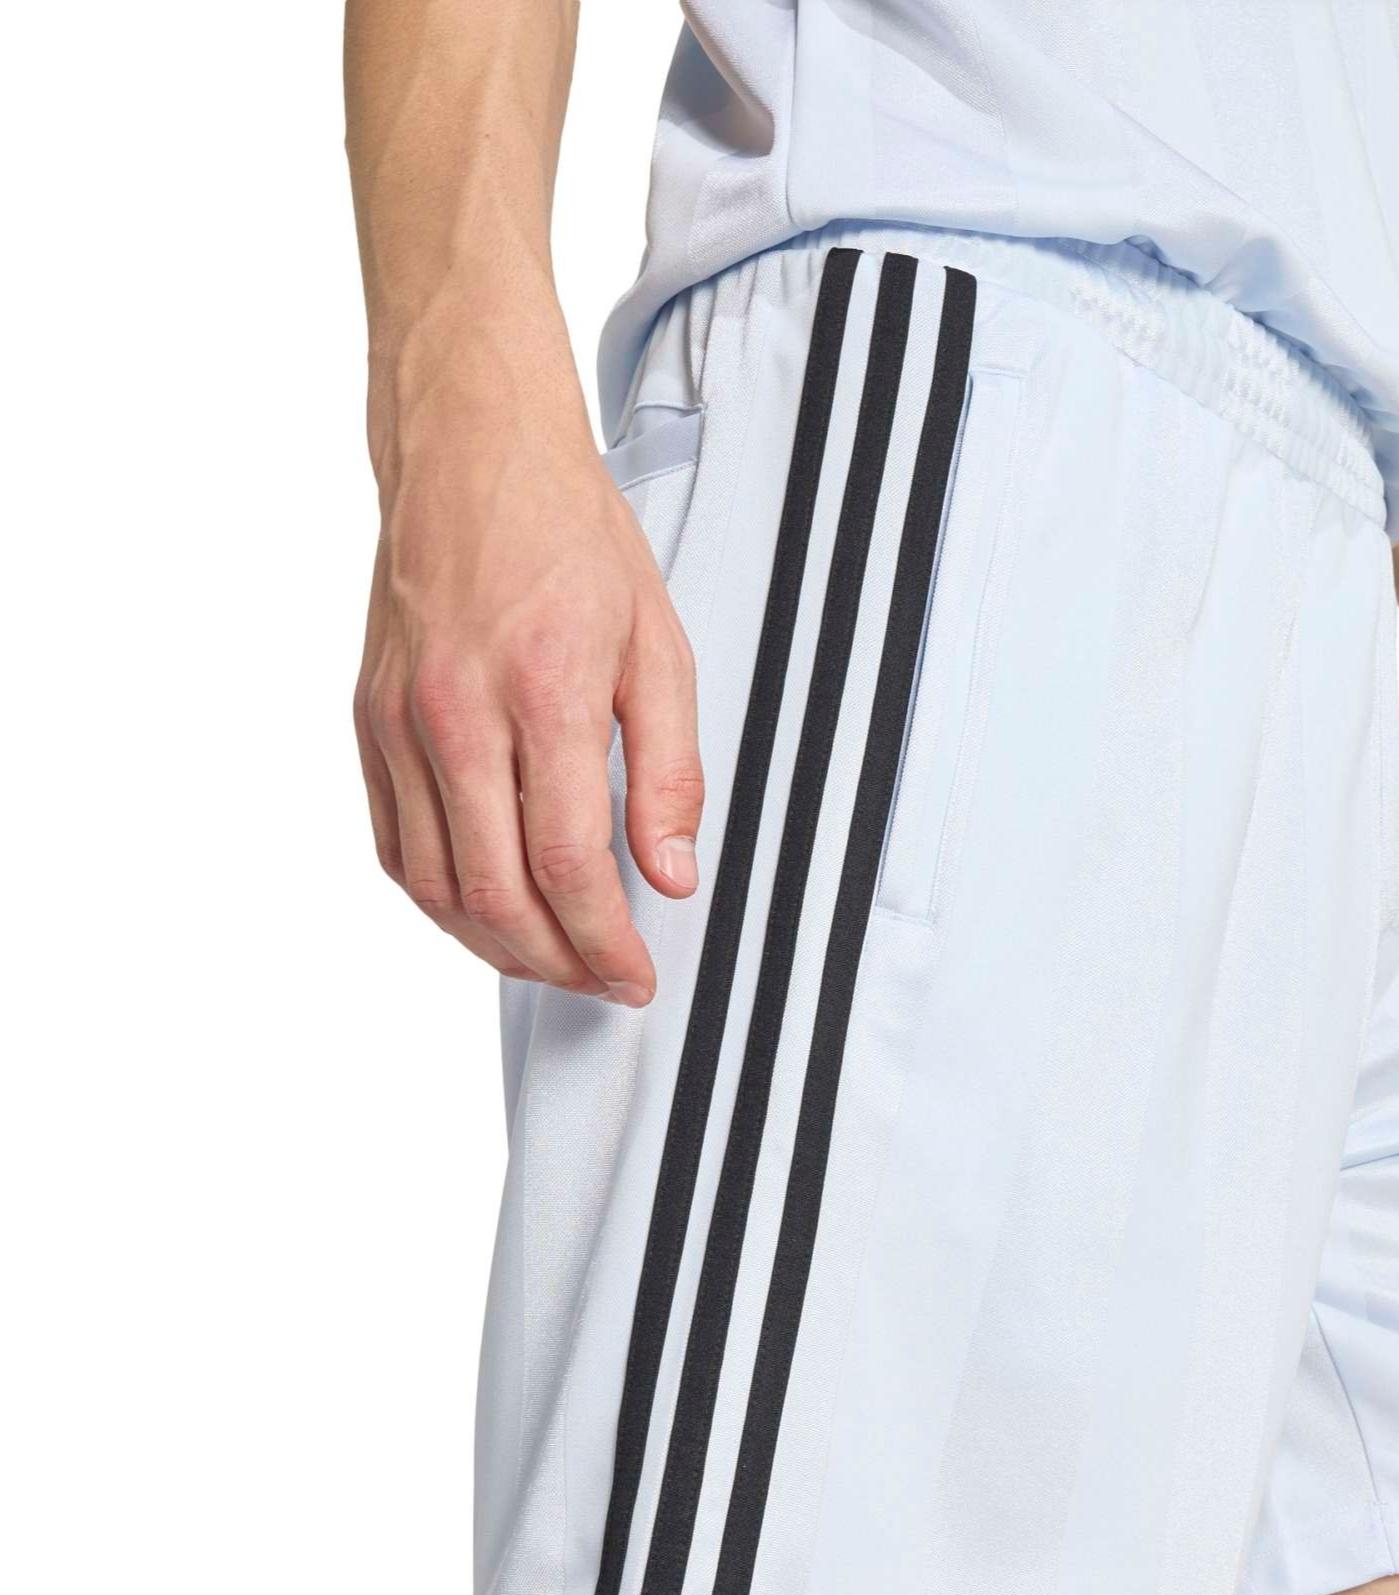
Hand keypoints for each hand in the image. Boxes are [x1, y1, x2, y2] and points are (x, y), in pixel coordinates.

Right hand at [353, 393, 699, 1001]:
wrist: (471, 452)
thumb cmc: (571, 539)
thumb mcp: (658, 649)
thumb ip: (669, 773)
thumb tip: (672, 873)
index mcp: (542, 695)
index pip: (569, 865)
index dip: (605, 941)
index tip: (636, 974)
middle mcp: (457, 715)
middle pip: (497, 893)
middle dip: (557, 961)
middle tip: (604, 981)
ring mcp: (400, 722)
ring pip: (435, 885)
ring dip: (496, 945)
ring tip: (552, 961)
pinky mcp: (368, 720)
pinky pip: (394, 844)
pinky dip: (440, 899)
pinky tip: (485, 911)